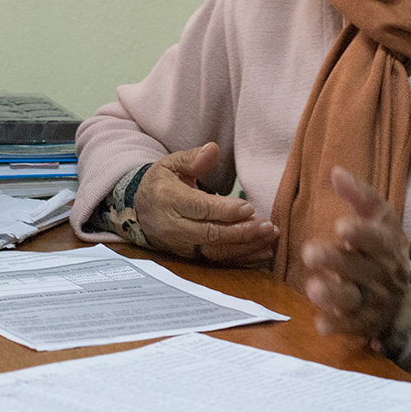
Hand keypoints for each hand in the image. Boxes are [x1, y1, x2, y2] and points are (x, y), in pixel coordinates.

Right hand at [134, 142, 278, 265]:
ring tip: (270, 238)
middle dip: (241, 232)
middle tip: (267, 226)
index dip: (224, 210)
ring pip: (215, 252)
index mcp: (168, 199)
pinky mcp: (190, 256)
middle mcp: (173, 227)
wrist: (140, 211)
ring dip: (245, 247)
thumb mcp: (171, 164)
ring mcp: (181, 245)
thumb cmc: (162, 183)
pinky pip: (217, 262)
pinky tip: (262, 253)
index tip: (248, 207)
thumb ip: (193, 158)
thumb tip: (213, 149)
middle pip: (209, 234)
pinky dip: (241, 259)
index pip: (198, 208)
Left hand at [302, 167, 410, 340]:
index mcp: (385, 244)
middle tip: (309, 252)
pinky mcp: (365, 322)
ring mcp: (374, 300)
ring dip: (333, 295)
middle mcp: (381, 273)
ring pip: (354, 299)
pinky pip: (352, 326)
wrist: (405, 290)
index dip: (360, 234)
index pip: (375, 239)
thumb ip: (359, 194)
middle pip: (360, 268)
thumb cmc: (383, 245)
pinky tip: (321, 324)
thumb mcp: (379, 217)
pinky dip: (338, 326)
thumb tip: (336, 171)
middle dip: (335, 261)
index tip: (341, 228)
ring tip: (312, 288)